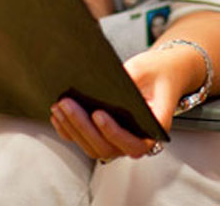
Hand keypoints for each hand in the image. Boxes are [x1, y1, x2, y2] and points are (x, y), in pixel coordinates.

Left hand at [48, 45, 184, 160]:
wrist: (162, 73)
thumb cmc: (158, 72)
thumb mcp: (146, 70)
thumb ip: (127, 80)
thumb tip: (98, 86)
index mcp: (153, 130)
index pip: (132, 144)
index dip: (113, 133)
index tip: (98, 114)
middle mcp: (136, 141)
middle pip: (106, 148)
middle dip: (83, 127)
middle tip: (67, 104)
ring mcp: (119, 141)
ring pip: (92, 147)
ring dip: (72, 128)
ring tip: (59, 106)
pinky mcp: (106, 135)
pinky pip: (84, 140)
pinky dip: (68, 131)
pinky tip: (57, 116)